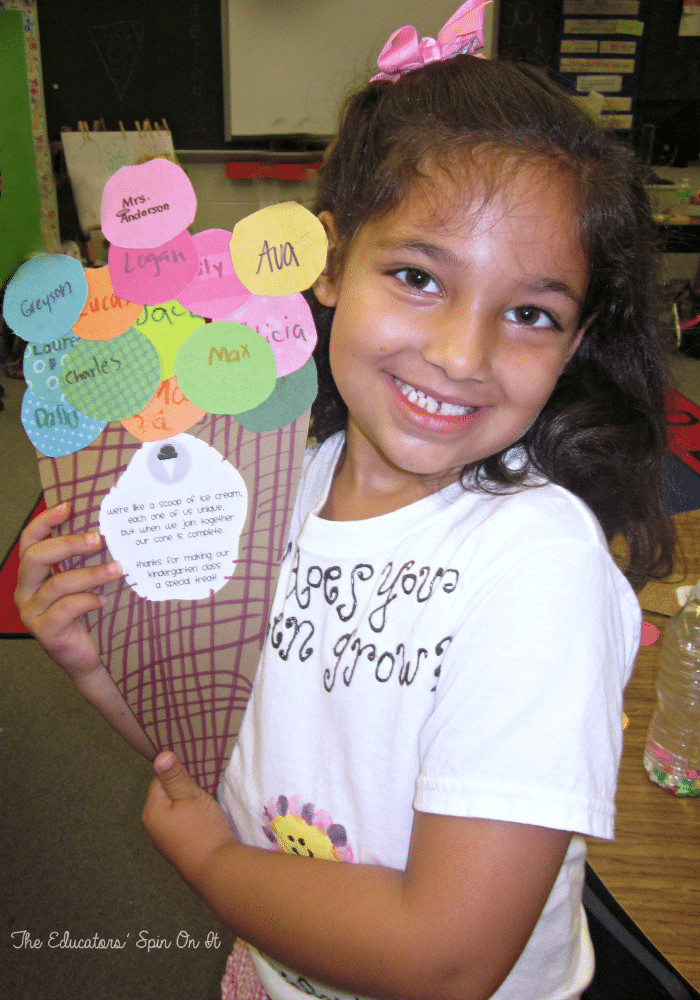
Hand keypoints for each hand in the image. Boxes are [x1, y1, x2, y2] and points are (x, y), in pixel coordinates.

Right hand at [14, 502, 122, 680]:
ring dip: (91, 574)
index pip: (29, 541)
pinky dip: (88, 600)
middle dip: (68, 544)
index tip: (68, 506)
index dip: (45, 521)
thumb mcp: (83, 584)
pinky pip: (66, 608)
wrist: (88, 658)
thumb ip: (84, 561)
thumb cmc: (88, 615)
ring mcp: (32, 613)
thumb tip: (106, 530)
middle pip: (36, 557)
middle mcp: (26, 592)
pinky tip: (103, 600)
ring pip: (57, 583)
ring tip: (116, 569)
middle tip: (97, 539)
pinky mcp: (45, 631)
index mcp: (32, 576)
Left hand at [142, 752, 237, 890]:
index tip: (195, 772)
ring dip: (191, 804)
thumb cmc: (202, 829)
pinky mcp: (181, 849)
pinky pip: (184, 824)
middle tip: (204, 785)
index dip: (177, 774)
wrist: (219, 870)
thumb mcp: (190, 796)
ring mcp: (168, 841)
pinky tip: (207, 819)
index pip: (159, 780)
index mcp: (152, 812)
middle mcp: (154, 828)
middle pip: (168, 796)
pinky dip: (194, 818)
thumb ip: (175, 776)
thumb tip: (159, 755)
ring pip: (178, 810)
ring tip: (207, 801)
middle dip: (185, 789)